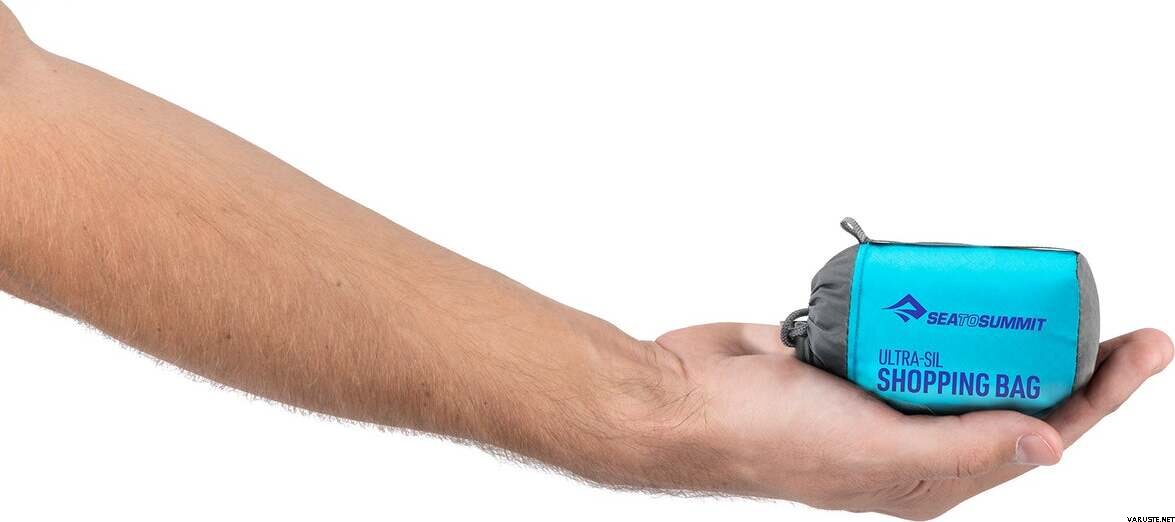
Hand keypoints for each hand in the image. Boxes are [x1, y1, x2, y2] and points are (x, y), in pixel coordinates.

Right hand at [640, 325, 1171, 518]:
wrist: (684, 396)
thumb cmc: (766, 438)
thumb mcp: (878, 453)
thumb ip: (965, 446)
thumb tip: (1051, 447)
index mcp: (932, 478)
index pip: (1038, 434)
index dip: (1099, 395)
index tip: (1143, 346)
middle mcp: (913, 438)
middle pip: (1011, 391)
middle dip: (1067, 356)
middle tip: (1113, 315)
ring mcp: (881, 393)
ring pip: (961, 354)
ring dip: (1000, 324)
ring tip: (1043, 294)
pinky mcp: (850, 352)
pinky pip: (908, 322)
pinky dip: (932, 302)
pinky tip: (952, 283)